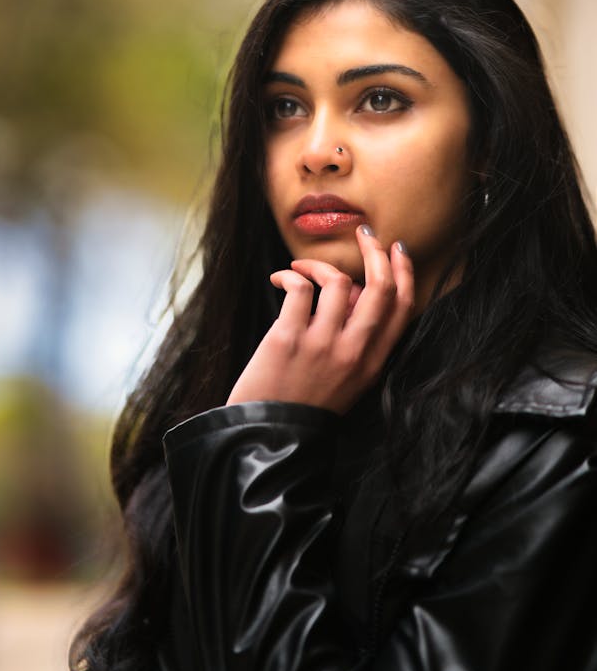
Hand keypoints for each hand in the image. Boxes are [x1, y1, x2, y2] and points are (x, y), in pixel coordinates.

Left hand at [226, 227, 413, 413]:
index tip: (397, 248)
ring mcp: (322, 345)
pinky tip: (280, 279)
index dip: (404, 272)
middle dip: (375, 251)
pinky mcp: (288, 338)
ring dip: (318, 264)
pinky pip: (300, 287)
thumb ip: (356, 340)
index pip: (403, 308)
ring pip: (338, 281)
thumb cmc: (303, 404)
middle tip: (363, 233)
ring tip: (300, 269)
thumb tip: (352, 293)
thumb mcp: (346, 380)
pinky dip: (290, 275)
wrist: (266, 436)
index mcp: (372, 363)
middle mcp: (353, 353)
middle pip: (379, 288)